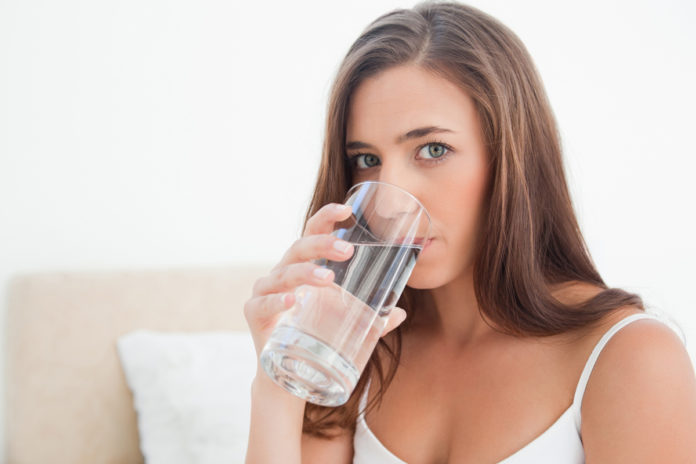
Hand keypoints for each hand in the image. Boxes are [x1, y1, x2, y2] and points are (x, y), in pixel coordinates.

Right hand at [243, 202, 407, 361]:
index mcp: (303, 267)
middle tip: (347, 251)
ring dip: (305, 273)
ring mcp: (265, 293)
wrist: (288, 380)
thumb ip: (372, 320)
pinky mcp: (254, 316)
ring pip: (282, 274)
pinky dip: (276, 301)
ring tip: (328, 278)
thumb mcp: (347, 326)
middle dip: (321, 245)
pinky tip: (292, 301)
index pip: (312, 233)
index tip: (346, 209)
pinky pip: (262, 305)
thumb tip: (400, 313)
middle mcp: (282, 274)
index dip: (326, 217)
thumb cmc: (316, 341)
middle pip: (298, 249)